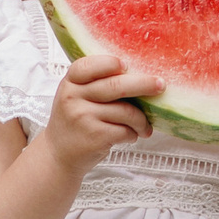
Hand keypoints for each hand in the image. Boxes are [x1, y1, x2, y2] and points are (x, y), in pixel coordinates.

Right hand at [41, 54, 160, 173]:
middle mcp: (74, 97)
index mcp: (70, 83)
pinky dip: (133, 134)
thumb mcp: (74, 97)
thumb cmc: (74, 122)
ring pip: (126, 111)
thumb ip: (94, 84)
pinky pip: (125, 130)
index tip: (128, 65)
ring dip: (142, 120)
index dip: (110, 63)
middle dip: (144, 84)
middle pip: (116, 86)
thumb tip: (137, 73)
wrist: (58, 155)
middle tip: (160, 85)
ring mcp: (83, 117)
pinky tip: (131, 136)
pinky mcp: (95, 136)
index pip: (88, 65)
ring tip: (145, 127)